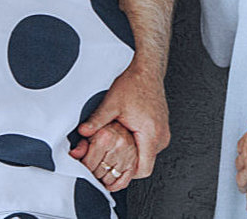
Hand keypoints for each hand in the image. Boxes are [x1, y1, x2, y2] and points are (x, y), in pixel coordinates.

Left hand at [70, 63, 169, 177]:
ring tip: (119, 144)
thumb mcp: (111, 104)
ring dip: (134, 154)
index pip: (143, 169)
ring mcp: (163, 132)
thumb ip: (96, 121)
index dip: (128, 175)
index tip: (114, 173)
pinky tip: (127, 136)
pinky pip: (151, 146)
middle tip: (111, 158)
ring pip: (148, 155)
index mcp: (150, 134)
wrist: (147, 70)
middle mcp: (161, 135)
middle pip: (145, 164)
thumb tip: (83, 133)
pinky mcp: (162, 128)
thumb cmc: (134, 84)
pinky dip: (139, 145)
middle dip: (128, 164)